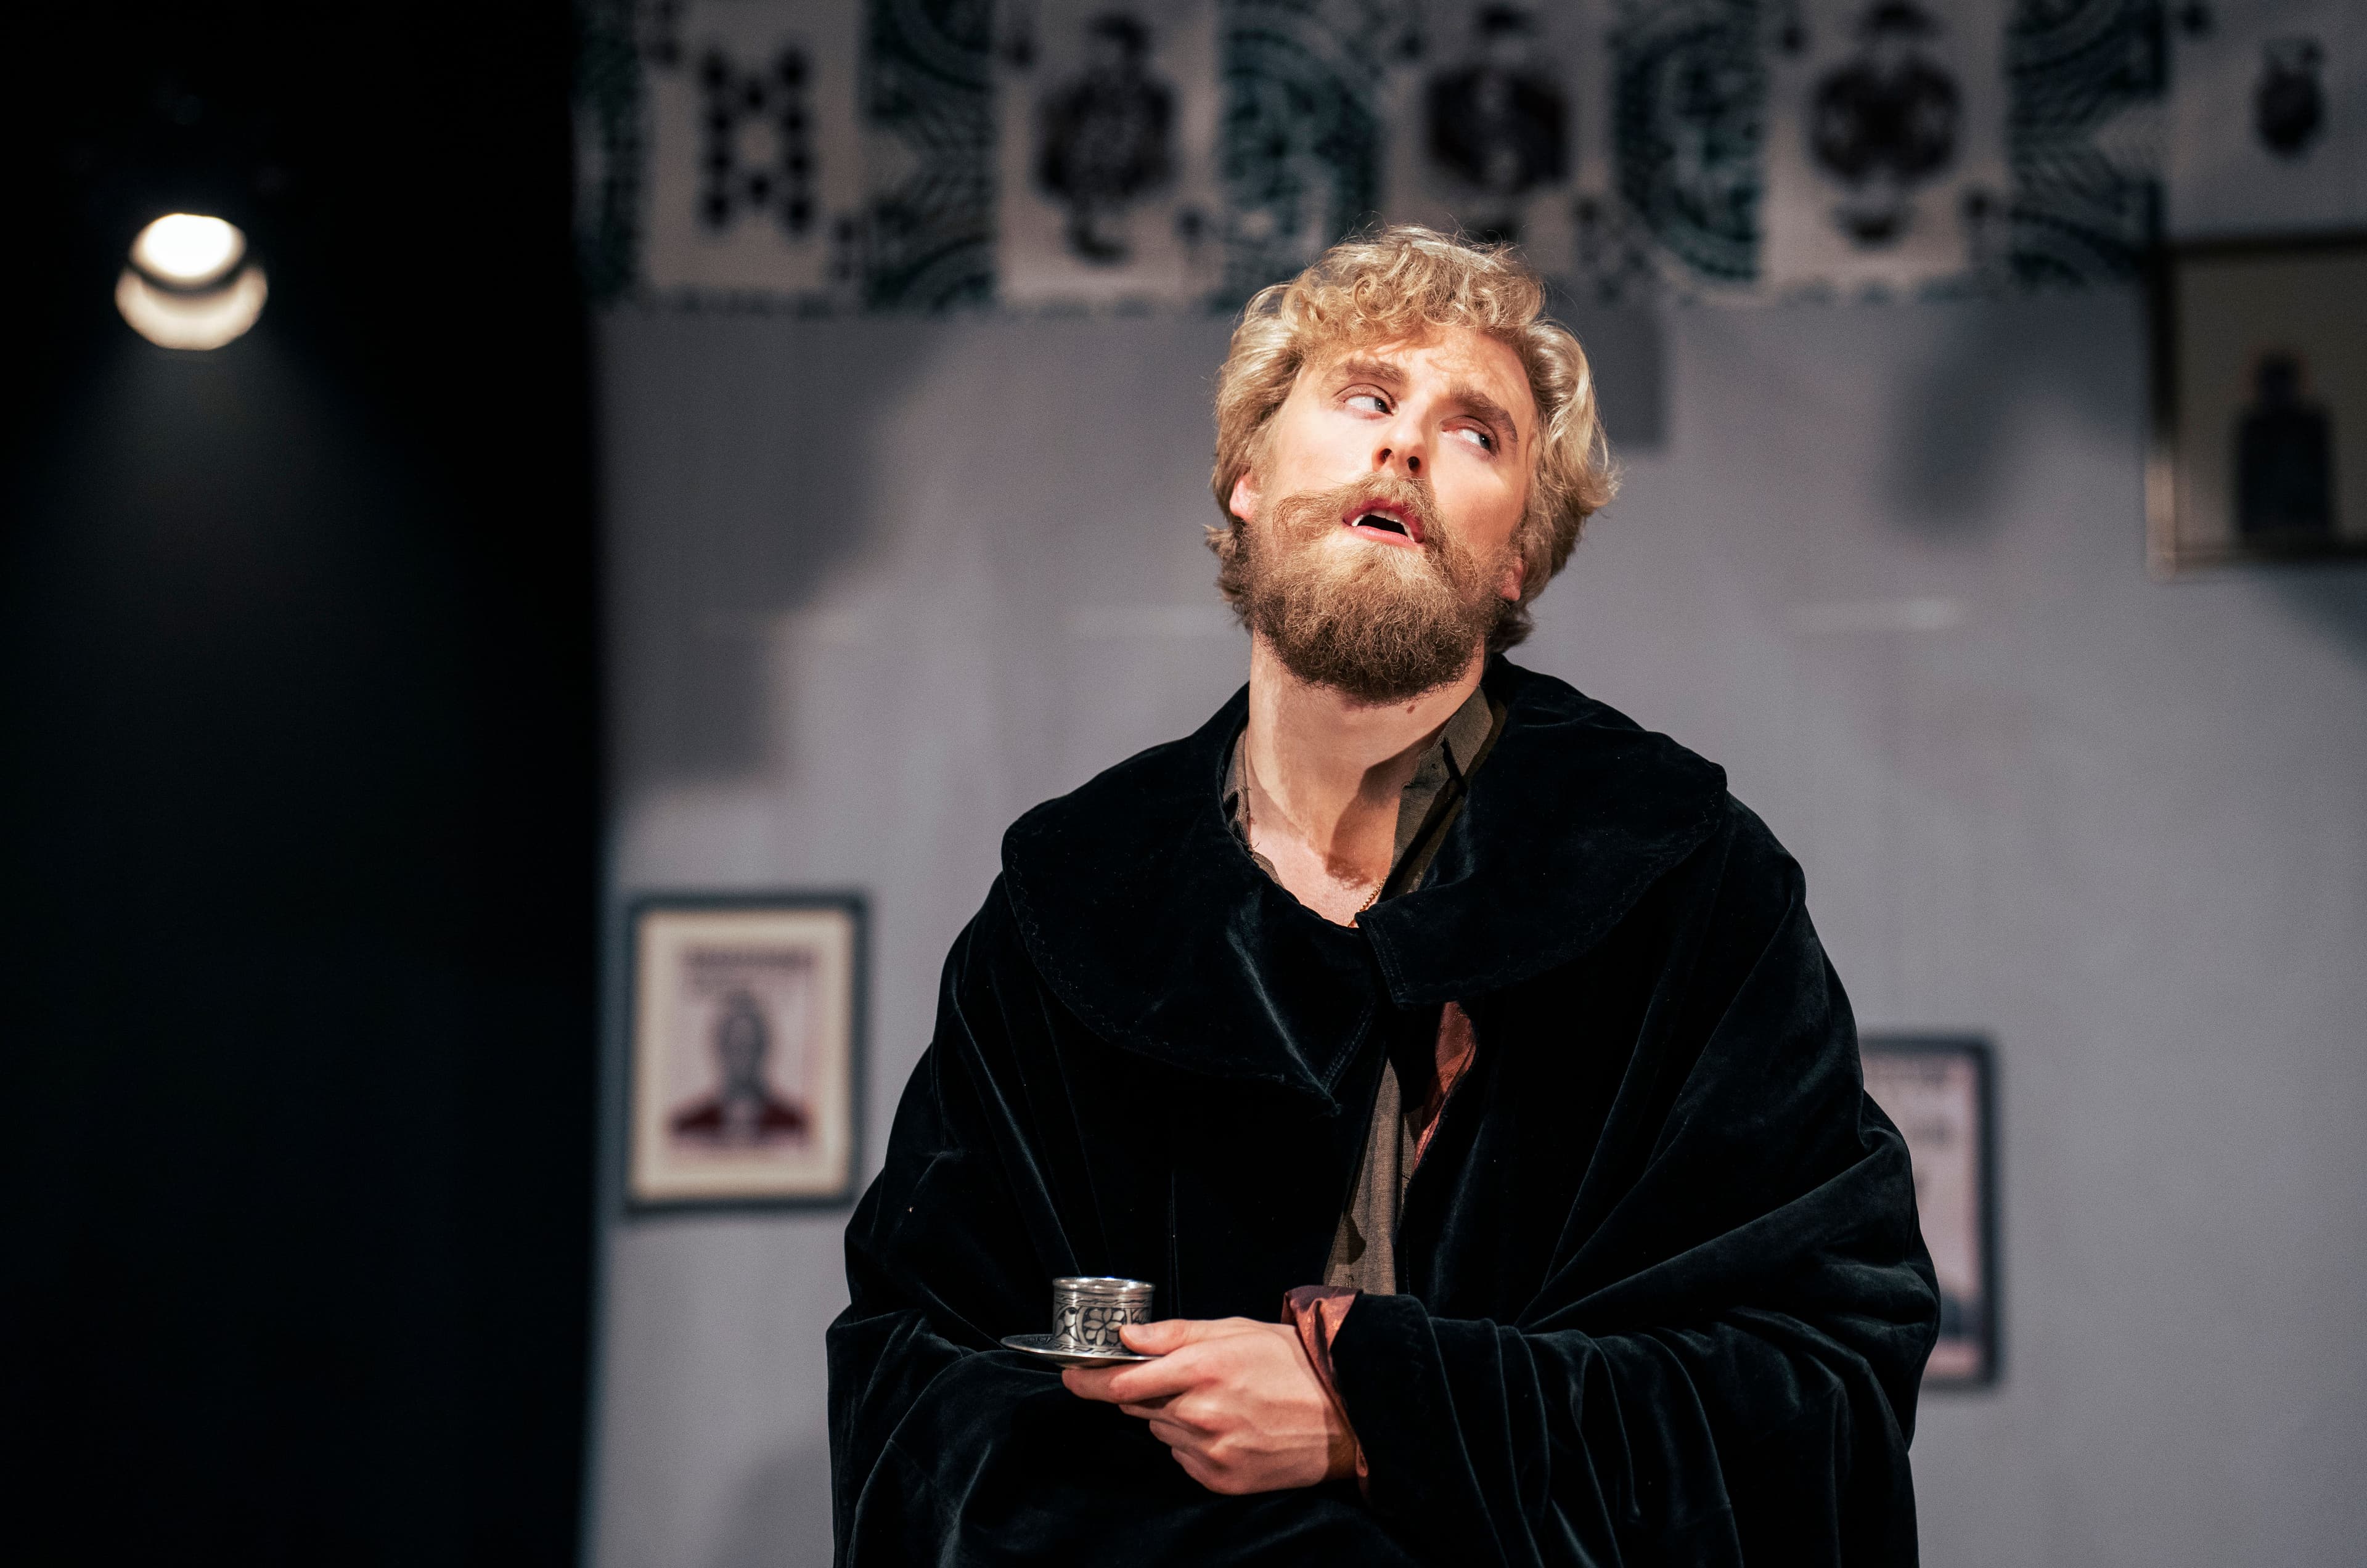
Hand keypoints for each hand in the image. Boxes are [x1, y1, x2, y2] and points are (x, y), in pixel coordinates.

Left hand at [1061, 1317, 1357, 1493]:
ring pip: (1162, 1432)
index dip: (1089, 1380)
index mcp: (1202, 1369)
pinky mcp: (1221, 1479)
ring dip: (1173, 1417)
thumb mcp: (1234, 1329)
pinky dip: (1194, 1443)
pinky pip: (1184, 1459)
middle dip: (1147, 1392)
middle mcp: (1201, 1413)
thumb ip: (1173, 1334)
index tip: (1071, 1377)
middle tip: (1184, 1378)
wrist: (1346, 1415)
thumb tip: (1125, 1337)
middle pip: (1139, 1407)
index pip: (1123, 1382)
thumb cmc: (1292, 1364)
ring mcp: (1211, 1451)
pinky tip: (1229, 1427)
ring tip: (1221, 1402)